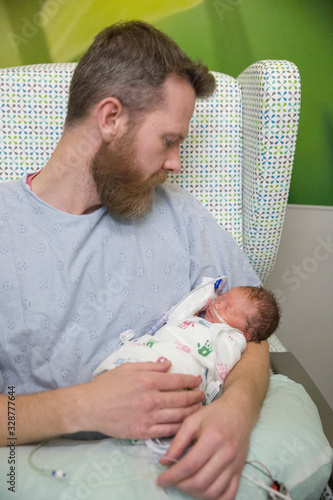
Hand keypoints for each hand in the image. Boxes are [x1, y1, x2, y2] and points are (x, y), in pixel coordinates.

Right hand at [78, 360, 204, 438]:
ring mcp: (148, 417)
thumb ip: (150, 366)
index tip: (197, 381)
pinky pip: (167, 431)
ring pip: (178, 416)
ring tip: (199, 410)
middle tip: (202, 396)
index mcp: (148, 381)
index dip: (191, 381)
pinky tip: (185, 424)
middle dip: (196, 397)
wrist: (90, 406)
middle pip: (182, 399)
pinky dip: (179, 428)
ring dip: (192, 413)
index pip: (177, 381)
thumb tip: (168, 364)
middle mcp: (151, 399)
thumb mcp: (128, 367)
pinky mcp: (143, 431)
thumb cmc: (107, 384)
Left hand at [157, 398, 250, 499]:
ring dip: (194, 494)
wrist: (239, 411)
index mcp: (212, 439)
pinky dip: (214, 499)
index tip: (161, 480)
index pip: (189, 465)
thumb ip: (178, 441)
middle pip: (200, 482)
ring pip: (213, 492)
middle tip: (172, 481)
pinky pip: (229, 495)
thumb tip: (164, 462)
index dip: (172, 476)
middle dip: (181, 486)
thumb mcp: (192, 420)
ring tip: (184, 485)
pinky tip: (202, 492)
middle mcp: (225, 455)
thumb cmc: (214, 413)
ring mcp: (235, 465)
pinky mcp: (240, 471)